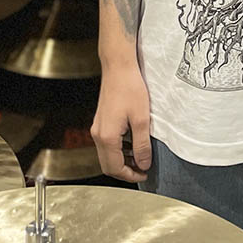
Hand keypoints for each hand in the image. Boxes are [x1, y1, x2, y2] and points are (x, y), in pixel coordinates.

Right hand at [91, 66, 152, 181]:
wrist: (118, 66)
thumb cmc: (130, 87)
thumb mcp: (141, 119)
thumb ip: (142, 145)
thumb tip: (143, 164)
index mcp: (107, 137)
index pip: (115, 168)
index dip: (130, 176)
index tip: (144, 174)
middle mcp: (98, 134)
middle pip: (107, 165)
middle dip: (124, 171)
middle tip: (142, 170)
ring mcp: (98, 127)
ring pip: (106, 155)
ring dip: (122, 161)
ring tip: (140, 158)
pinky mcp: (101, 121)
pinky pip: (106, 143)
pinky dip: (118, 150)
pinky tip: (132, 144)